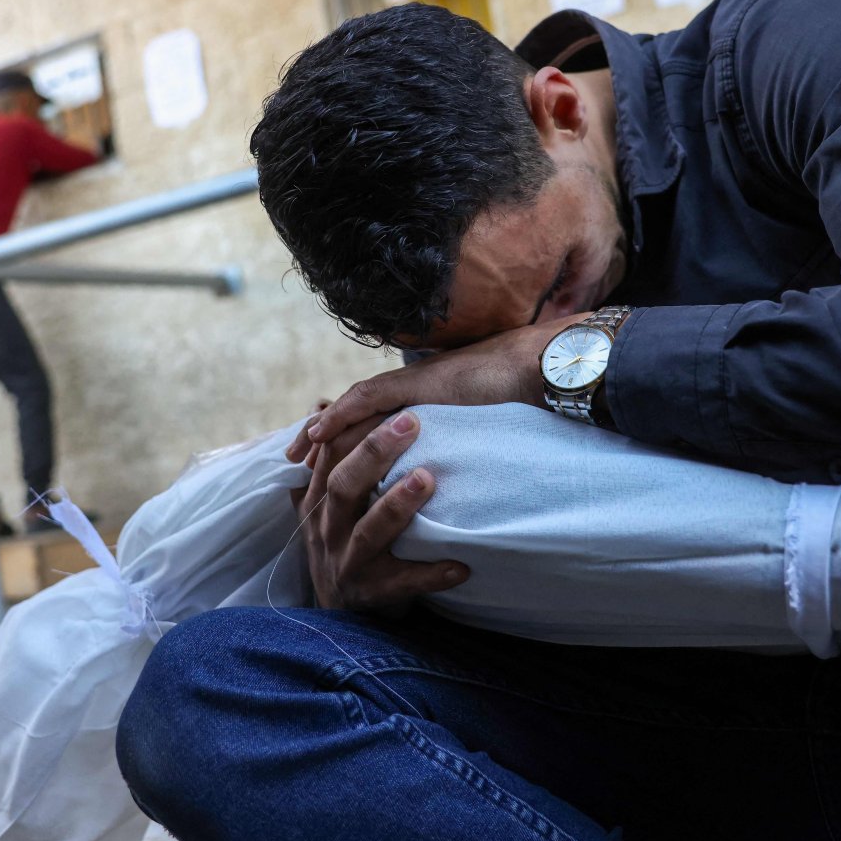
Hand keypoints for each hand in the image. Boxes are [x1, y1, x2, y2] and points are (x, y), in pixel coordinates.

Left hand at [286, 313, 590, 463]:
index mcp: (432, 398)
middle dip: (327, 435)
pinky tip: (320, 431)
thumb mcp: (491, 431)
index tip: (326, 455)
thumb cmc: (530, 399)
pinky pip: (370, 398)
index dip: (350, 435)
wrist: (546, 370)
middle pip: (359, 411)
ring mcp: (418, 381)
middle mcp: (419, 387)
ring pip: (357, 406)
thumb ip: (471, 445)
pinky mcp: (421, 383)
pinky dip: (342, 414)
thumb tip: (473, 470)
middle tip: (294, 457)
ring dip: (325, 429)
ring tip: (297, 452)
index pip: (380, 416)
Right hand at [292, 410, 467, 609]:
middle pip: (343, 484)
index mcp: (318, 500)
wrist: (339, 611)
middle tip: (412, 423)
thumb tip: (324, 404)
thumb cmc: (344, 540)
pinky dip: (429, 575)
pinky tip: (460, 566)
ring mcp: (347, 562)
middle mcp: (327, 528)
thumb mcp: (327, 502)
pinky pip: (402, 583)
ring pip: (369, 532)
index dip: (357, 428)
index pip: (329, 455)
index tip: (396, 406)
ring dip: (397, 504)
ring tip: (427, 479)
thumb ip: (329, 457)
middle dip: (374, 453)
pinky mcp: (371, 594)